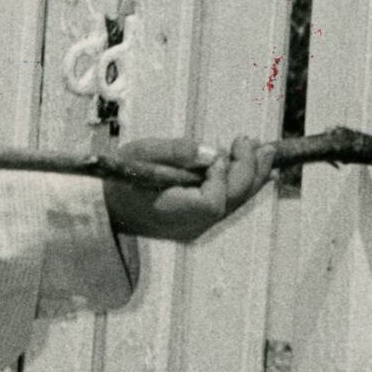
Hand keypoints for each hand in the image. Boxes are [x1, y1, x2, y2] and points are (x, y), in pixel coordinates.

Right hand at [103, 133, 276, 244]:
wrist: (107, 206)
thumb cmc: (120, 177)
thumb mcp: (139, 154)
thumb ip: (176, 151)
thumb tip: (213, 152)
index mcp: (170, 213)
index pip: (212, 201)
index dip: (222, 176)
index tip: (219, 151)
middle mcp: (188, 226)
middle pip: (230, 202)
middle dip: (248, 171)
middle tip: (256, 143)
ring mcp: (195, 228)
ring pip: (234, 204)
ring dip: (252, 176)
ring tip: (265, 153)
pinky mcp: (199, 223)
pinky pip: (228, 205)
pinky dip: (242, 185)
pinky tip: (256, 169)